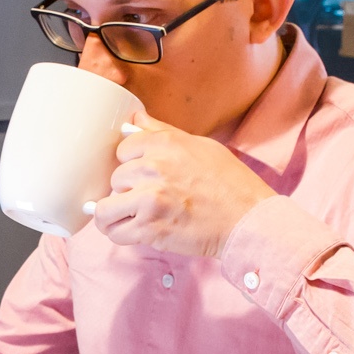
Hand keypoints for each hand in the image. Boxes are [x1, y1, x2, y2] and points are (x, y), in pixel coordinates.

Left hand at [91, 109, 275, 257]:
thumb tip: (135, 118)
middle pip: (114, 179)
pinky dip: (121, 235)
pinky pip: (116, 233)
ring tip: (127, 218)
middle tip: (144, 199)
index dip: (130, 164)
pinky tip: (133, 232)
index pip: (122, 150)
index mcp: (164, 144)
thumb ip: (162, 133)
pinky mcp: (150, 229)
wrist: (248, 220)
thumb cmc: (230, 184)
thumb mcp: (200, 146)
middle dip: (126, 190)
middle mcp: (154, 168)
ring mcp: (149, 199)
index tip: (142, 175)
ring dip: (114, 215)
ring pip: (106, 209)